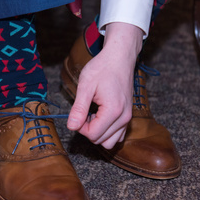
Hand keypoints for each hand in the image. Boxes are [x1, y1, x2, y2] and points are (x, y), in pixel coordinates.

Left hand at [67, 23, 142, 148]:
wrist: (120, 58)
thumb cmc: (102, 68)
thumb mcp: (85, 86)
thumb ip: (78, 109)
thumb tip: (71, 127)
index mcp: (113, 111)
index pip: (93, 134)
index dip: (80, 127)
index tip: (78, 113)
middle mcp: (124, 118)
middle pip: (100, 140)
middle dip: (88, 130)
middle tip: (84, 112)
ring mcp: (128, 118)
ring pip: (110, 142)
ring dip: (98, 132)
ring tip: (93, 114)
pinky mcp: (128, 116)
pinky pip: (117, 135)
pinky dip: (107, 131)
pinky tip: (100, 116)